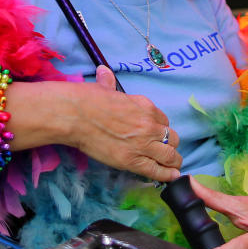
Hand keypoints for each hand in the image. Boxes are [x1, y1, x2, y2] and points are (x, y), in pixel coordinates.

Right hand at [61, 66, 181, 181]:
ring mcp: (142, 144)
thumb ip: (108, 82)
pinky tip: (171, 176)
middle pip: (172, 138)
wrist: (75, 115)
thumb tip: (104, 72)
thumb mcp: (103, 87)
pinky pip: (156, 170)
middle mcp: (148, 124)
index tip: (156, 134)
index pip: (163, 121)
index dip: (161, 129)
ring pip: (169, 156)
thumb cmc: (86, 99)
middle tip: (165, 151)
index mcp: (144, 106)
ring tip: (173, 166)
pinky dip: (166, 175)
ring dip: (172, 161)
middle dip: (170, 145)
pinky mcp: (131, 161)